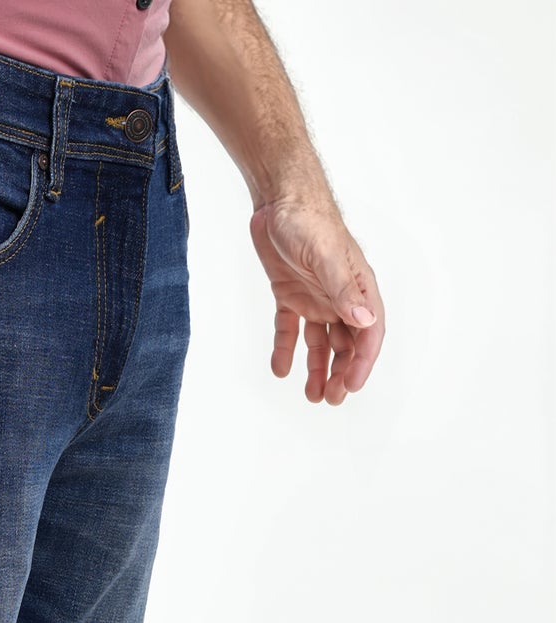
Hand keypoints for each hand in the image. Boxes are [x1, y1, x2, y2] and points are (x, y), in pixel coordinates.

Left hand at [249, 197, 384, 404]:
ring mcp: (315, 296)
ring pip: (321, 342)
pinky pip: (290, 329)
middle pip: (347, 343)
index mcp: (357, 286)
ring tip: (311, 396)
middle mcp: (339, 296)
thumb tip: (365, 321)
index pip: (369, 332)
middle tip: (329, 399)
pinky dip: (286, 349)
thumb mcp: (326, 255)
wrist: (277, 199)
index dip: (363, 362)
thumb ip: (343, 288)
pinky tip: (280, 369)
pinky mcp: (290, 295)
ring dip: (318, 369)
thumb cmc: (308, 219)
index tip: (351, 386)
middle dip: (341, 373)